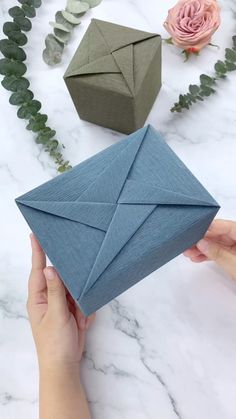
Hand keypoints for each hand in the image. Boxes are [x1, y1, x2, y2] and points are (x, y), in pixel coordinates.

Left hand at [27, 233, 94, 372]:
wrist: (65, 365)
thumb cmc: (54, 342)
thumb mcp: (56, 315)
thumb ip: (56, 291)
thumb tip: (50, 268)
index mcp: (38, 298)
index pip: (38, 270)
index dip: (38, 252)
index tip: (36, 235)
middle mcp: (49, 297)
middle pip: (61, 277)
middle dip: (71, 283)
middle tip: (73, 291)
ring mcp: (61, 304)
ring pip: (74, 289)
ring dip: (79, 303)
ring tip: (77, 318)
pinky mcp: (72, 310)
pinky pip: (82, 302)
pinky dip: (84, 312)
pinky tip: (80, 324)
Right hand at [184, 219, 235, 279]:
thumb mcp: (235, 267)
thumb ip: (218, 253)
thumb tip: (201, 243)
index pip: (228, 226)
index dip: (210, 227)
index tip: (195, 230)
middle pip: (222, 235)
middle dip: (204, 240)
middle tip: (187, 244)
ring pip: (220, 245)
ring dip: (204, 249)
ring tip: (189, 253)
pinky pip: (222, 253)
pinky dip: (211, 256)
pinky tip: (198, 258)